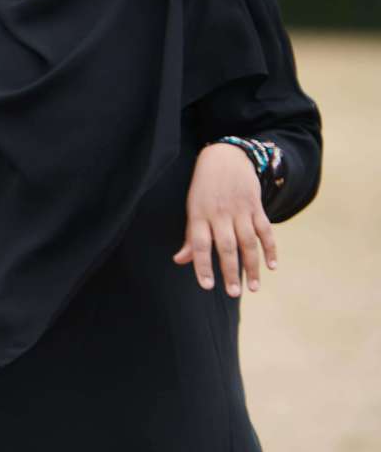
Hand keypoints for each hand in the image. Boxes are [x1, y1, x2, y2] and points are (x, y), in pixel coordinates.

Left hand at [173, 142, 277, 296]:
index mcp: (199, 215)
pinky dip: (270, 249)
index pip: (199, 244)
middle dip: (230, 271)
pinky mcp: (256, 207)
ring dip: (252, 266)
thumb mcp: (192, 209)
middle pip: (226, 246)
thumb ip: (190, 236)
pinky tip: (271, 266)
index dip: (202, 265)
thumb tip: (179, 261)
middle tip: (233, 294)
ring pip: (248, 242)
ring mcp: (240, 210)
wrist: (225, 158)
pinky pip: (265, 231)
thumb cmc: (204, 189)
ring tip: (254, 288)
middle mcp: (219, 214)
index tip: (206, 286)